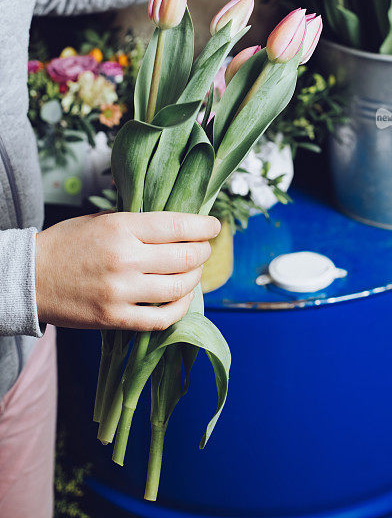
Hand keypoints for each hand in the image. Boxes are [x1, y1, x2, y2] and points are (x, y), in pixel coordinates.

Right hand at [35, 211, 218, 331]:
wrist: (31, 277)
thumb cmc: (69, 243)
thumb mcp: (103, 219)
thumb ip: (140, 223)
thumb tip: (180, 224)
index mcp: (122, 227)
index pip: (178, 225)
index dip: (204, 227)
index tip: (214, 227)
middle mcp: (125, 259)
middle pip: (185, 257)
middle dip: (203, 252)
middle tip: (204, 249)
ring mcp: (121, 291)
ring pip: (178, 287)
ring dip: (195, 278)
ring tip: (194, 271)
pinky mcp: (115, 318)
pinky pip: (161, 318)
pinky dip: (180, 309)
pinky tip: (182, 299)